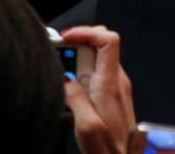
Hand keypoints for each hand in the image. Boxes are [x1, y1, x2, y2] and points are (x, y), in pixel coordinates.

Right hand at [60, 25, 134, 153]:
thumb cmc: (106, 149)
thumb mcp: (86, 125)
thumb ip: (75, 98)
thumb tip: (65, 78)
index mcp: (111, 83)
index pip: (108, 40)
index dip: (87, 32)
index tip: (66, 38)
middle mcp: (118, 80)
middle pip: (102, 45)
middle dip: (79, 42)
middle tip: (57, 51)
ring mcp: (117, 87)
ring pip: (99, 59)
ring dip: (79, 58)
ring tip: (59, 67)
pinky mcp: (114, 96)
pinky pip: (99, 73)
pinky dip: (83, 70)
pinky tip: (70, 85)